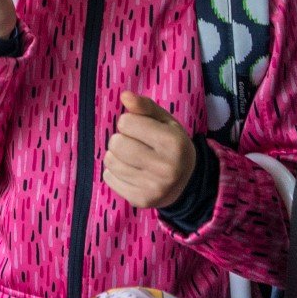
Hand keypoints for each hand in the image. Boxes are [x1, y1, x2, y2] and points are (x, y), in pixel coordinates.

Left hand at [103, 92, 196, 208]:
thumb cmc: (172, 145)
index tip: (139, 129)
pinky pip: (108, 178)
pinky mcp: (141, 200)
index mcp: (172, 142)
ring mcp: (152, 187)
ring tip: (131, 157)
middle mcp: (164, 167)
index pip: (126, 123)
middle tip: (133, 143)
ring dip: (115, 155)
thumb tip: (124, 96)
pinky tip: (130, 171)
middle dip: (120, 139)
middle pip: (116, 143)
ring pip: (110, 161)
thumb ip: (145, 106)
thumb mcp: (165, 121)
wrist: (187, 183)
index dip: (129, 122)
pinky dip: (114, 172)